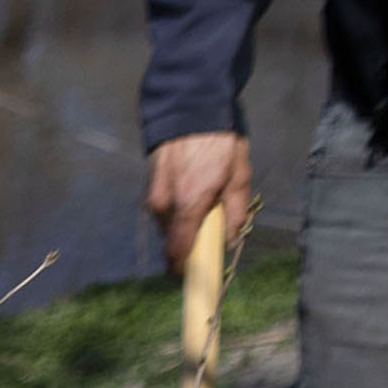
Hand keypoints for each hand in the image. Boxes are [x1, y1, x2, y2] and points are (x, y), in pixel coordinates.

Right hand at [148, 132, 254, 268]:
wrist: (189, 109)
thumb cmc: (220, 142)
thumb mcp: (239, 174)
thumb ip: (236, 210)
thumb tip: (232, 238)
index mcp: (188, 205)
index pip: (179, 252)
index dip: (186, 270)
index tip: (197, 278)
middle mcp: (164, 206)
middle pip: (173, 242)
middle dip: (189, 245)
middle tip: (211, 234)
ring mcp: (153, 197)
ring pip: (167, 227)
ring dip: (183, 227)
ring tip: (204, 207)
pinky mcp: (149, 188)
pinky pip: (162, 211)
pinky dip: (175, 212)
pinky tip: (191, 194)